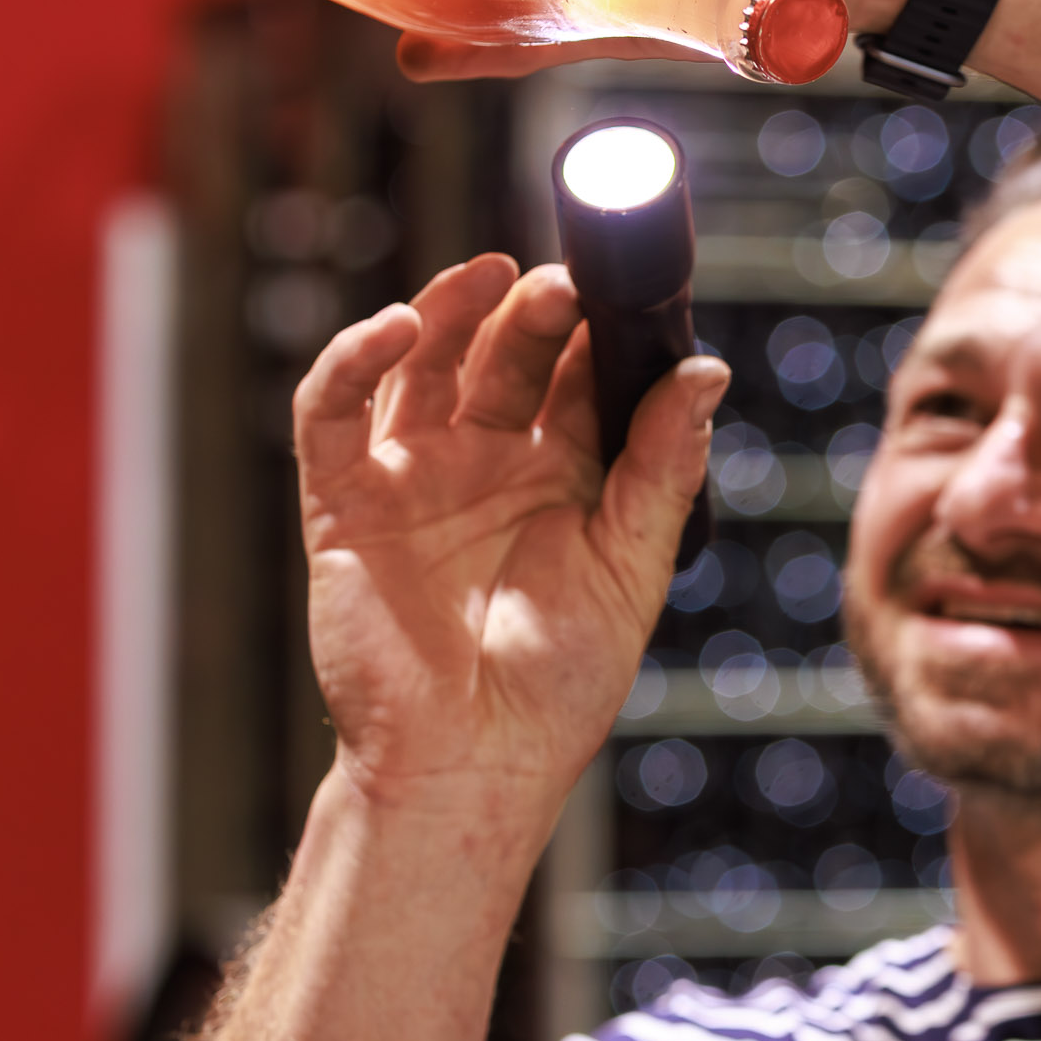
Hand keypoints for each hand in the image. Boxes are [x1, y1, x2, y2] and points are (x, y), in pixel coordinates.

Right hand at [293, 255, 728, 813]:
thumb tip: (708, 368)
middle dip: (531, 312)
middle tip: (563, 283)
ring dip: (450, 310)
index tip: (622, 282)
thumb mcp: (631, 563)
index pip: (576, 373)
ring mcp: (413, 476)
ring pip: (422, 363)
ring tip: (491, 276)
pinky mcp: (345, 503)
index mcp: (561, 473)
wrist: (473, 764)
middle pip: (503, 354)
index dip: (595, 326)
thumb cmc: (561, 684)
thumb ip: (664, 464)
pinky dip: (354, 359)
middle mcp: (484, 461)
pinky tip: (399, 329)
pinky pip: (333, 413)